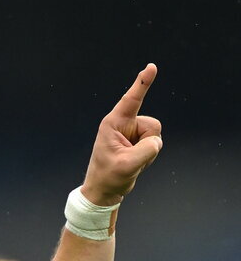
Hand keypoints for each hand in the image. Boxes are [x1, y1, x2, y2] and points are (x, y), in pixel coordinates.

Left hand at [81, 64, 162, 205]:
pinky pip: (153, 144)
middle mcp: (123, 124)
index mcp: (113, 124)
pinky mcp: (136, 140)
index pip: (131, 100)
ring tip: (130, 162)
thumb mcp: (127, 166)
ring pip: (155, 135)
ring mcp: (131, 132)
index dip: (142, 83)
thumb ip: (146, 151)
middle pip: (152, 125)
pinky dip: (148, 156)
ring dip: (147, 152)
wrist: (103, 192)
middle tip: (130, 159)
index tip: (151, 67)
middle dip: (147, 144)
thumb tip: (156, 141)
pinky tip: (134, 162)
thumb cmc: (108, 178)